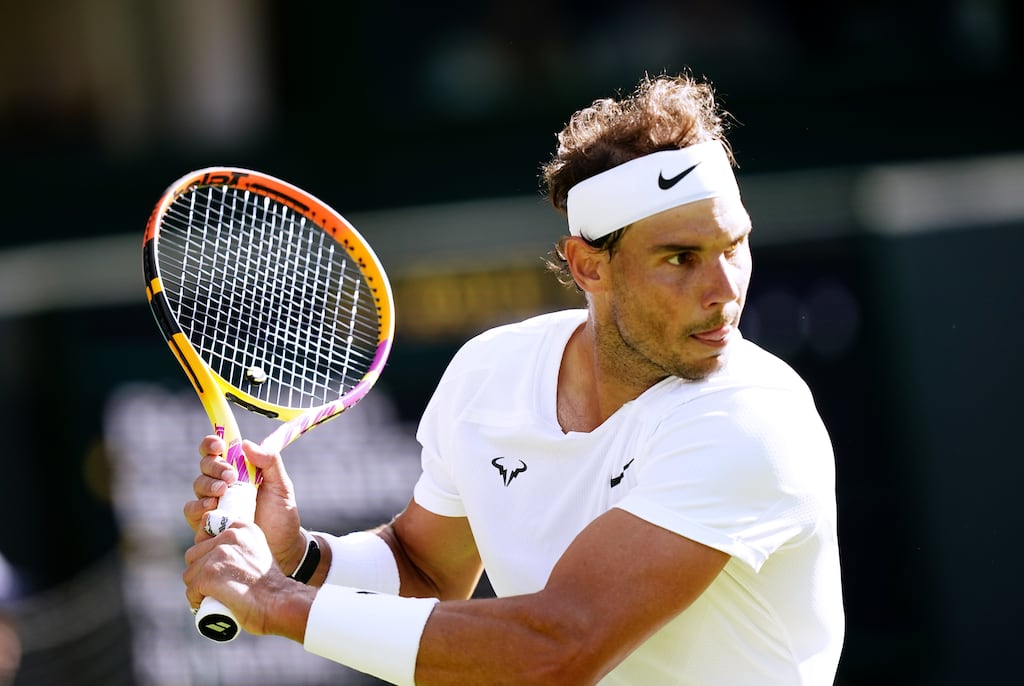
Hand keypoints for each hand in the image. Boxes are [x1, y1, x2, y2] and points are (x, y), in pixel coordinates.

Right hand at [183, 435, 308, 574]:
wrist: (282, 546)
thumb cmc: (281, 514)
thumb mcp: (281, 485)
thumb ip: (270, 462)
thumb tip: (247, 444)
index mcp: (239, 470)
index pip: (218, 450)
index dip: (212, 444)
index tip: (220, 446)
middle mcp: (223, 484)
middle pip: (205, 465)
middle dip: (214, 466)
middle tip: (231, 476)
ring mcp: (214, 503)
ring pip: (198, 485)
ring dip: (208, 485)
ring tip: (223, 491)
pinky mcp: (207, 523)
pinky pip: (192, 511)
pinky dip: (198, 506)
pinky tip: (211, 507)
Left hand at [183, 519, 293, 635]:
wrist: (280, 603)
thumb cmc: (270, 585)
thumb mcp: (258, 551)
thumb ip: (240, 546)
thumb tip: (216, 553)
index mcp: (242, 528)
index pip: (206, 532)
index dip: (208, 554)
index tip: (219, 569)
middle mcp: (230, 536)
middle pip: (194, 555)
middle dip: (200, 572)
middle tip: (216, 586)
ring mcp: (219, 555)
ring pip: (190, 574)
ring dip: (198, 588)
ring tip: (215, 597)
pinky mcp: (210, 575)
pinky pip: (191, 590)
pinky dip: (196, 601)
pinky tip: (208, 604)